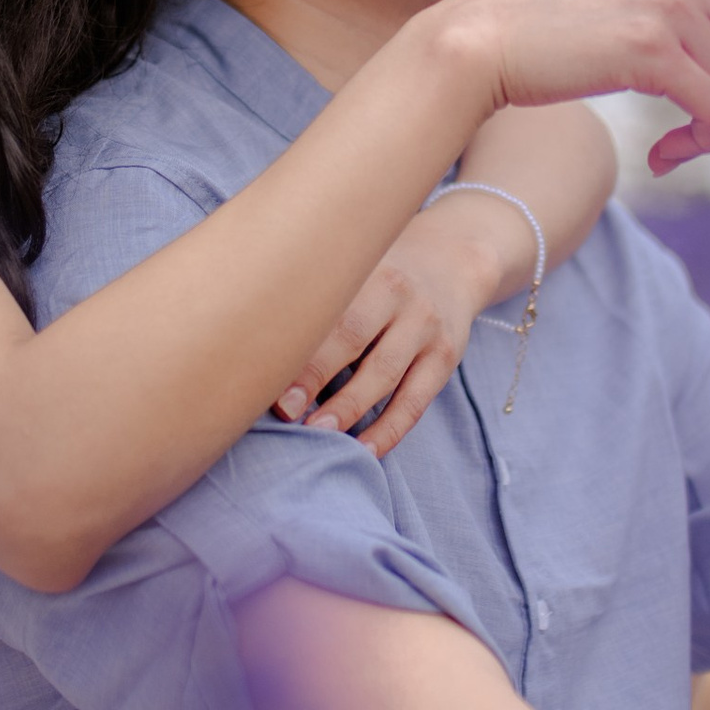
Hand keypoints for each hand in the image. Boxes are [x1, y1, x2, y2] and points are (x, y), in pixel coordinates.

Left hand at [275, 203, 504, 457]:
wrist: (453, 258)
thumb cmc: (382, 272)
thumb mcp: (356, 267)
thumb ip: (320, 296)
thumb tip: (256, 345)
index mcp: (369, 271)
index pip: (328, 311)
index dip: (300, 348)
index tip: (268, 379)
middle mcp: (401, 296)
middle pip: (355, 340)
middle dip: (317, 378)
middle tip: (286, 412)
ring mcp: (427, 328)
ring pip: (386, 375)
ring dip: (350, 408)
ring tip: (320, 434)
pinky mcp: (445, 357)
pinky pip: (416, 402)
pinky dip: (390, 429)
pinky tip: (365, 450)